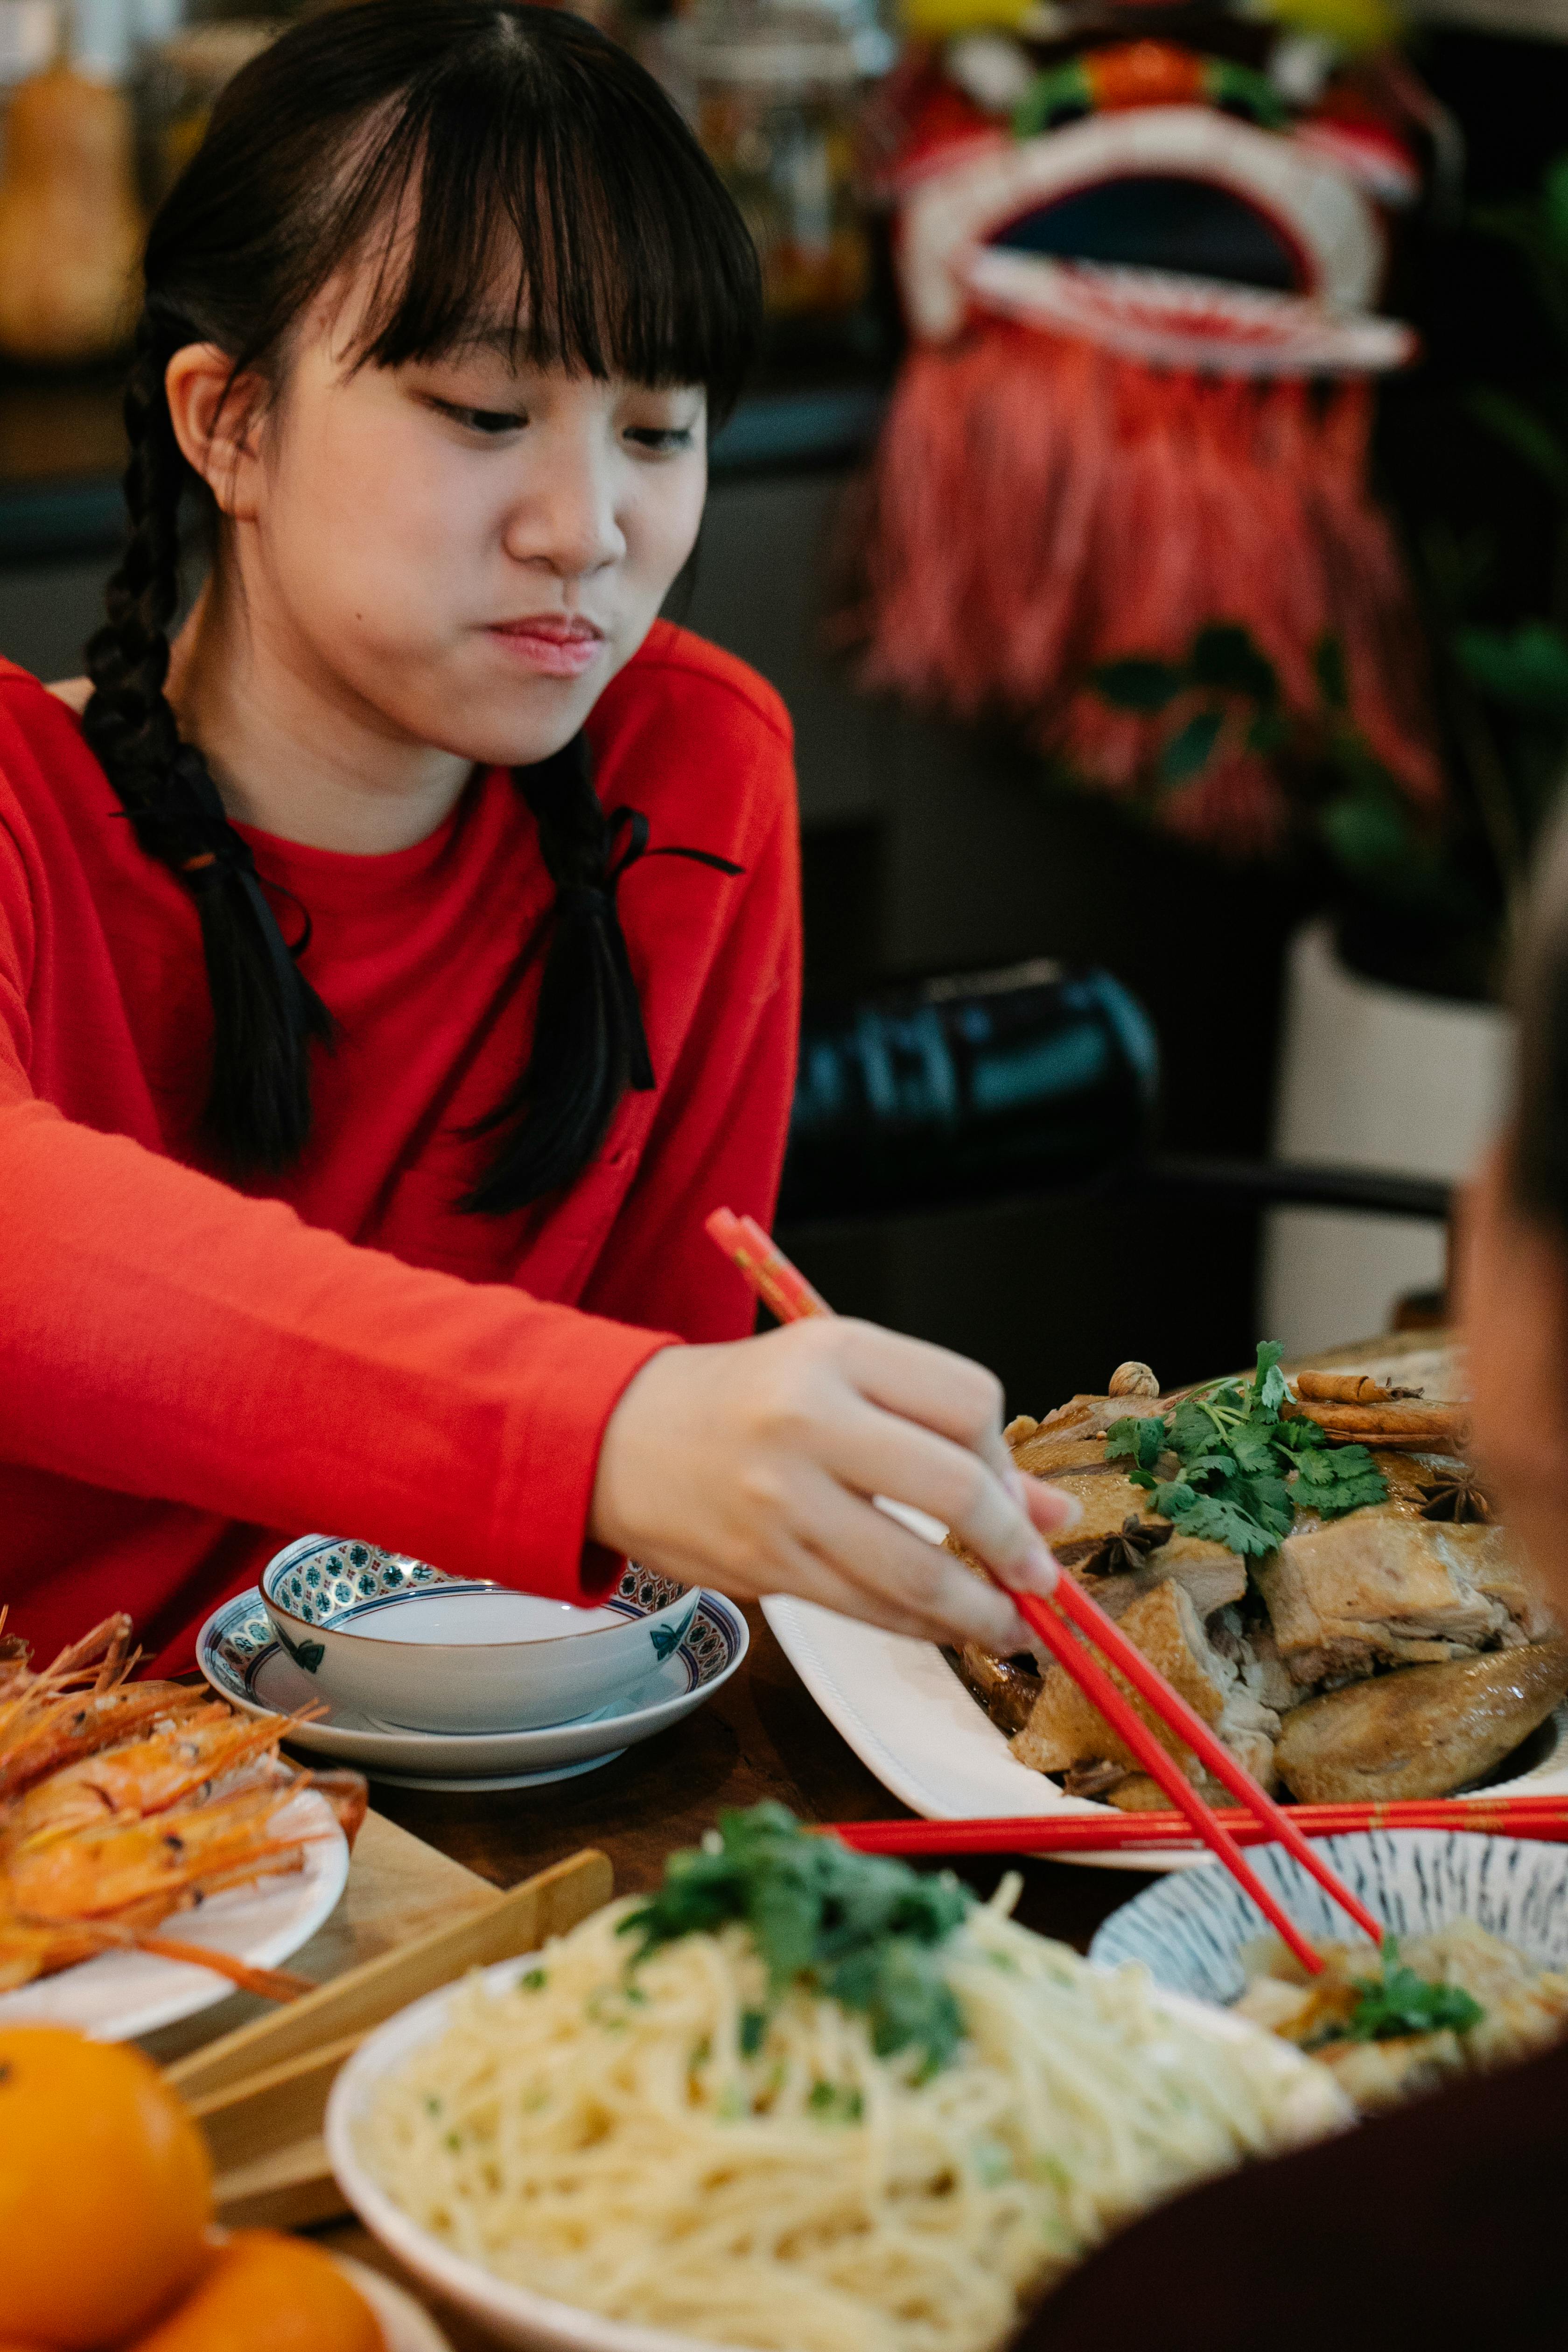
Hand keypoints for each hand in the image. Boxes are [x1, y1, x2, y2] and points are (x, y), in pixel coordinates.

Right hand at [590, 1318, 1080, 1650]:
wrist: (616, 1437)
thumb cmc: (746, 1402)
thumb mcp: (842, 1380)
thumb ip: (946, 1434)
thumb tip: (1055, 1511)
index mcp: (835, 1352)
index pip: (969, 1402)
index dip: (1005, 1455)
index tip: (1010, 1487)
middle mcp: (808, 1419)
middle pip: (955, 1488)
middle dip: (1014, 1545)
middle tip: (1039, 1575)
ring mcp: (782, 1498)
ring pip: (916, 1571)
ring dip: (982, 1611)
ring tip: (1012, 1623)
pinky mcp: (764, 1564)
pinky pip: (870, 1609)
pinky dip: (923, 1629)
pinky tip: (949, 1629)